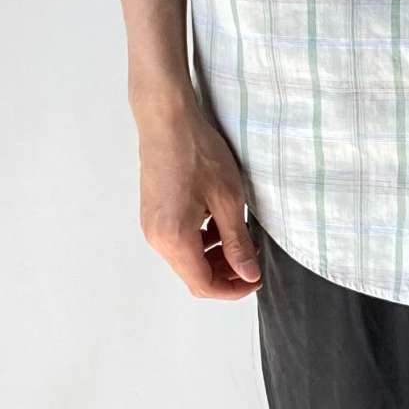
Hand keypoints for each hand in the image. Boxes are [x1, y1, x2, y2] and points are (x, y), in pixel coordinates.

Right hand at [133, 90, 261, 298]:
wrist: (167, 120)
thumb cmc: (197, 152)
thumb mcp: (228, 199)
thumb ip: (238, 242)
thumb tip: (248, 274)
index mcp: (174, 239)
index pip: (204, 285)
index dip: (234, 289)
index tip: (256, 278)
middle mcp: (157, 238)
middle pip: (193, 275)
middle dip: (225, 273)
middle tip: (252, 257)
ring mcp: (151, 226)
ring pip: (186, 258)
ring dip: (214, 256)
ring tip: (240, 235)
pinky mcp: (153, 213)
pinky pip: (178, 240)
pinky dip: (200, 240)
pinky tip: (218, 220)